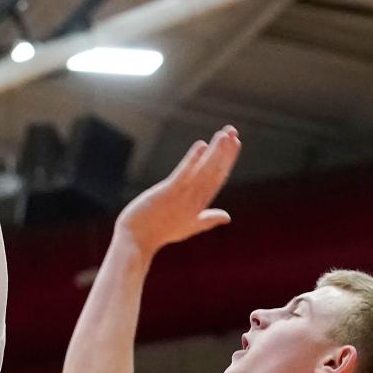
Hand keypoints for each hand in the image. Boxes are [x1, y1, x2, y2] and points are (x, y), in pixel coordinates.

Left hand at [116, 125, 240, 255]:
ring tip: (225, 134)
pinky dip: (193, 161)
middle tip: (233, 131)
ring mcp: (182, 197)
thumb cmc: (160, 232)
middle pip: (214, 172)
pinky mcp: (167, 193)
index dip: (227, 160)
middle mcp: (194, 200)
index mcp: (200, 205)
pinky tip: (201, 145)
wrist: (137, 240)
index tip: (236, 142)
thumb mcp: (190, 226)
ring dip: (215, 152)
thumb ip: (209, 219)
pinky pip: (183, 175)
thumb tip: (228, 216)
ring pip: (203, 172)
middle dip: (225, 152)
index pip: (217, 178)